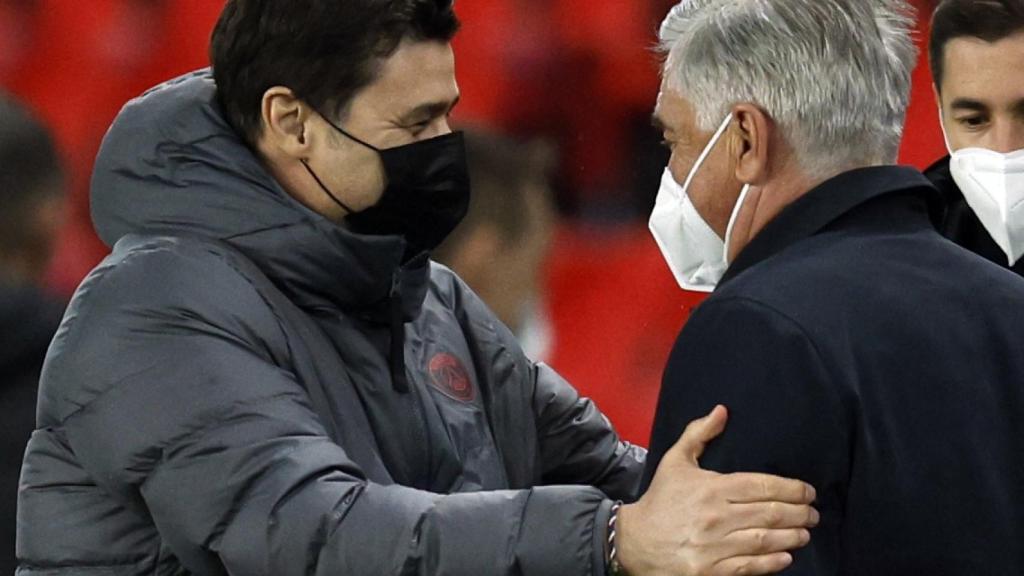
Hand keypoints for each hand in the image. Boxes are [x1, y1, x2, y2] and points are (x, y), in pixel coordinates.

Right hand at [616, 406, 817, 575]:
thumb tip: (722, 410)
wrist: (634, 541)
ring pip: (765, 540)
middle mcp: (717, 516)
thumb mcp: (674, 461)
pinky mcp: (711, 571)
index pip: (763, 485)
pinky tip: (785, 556)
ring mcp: (715, 546)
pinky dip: (772, 562)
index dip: (793, 489)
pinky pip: (750, 566)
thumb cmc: (660, 500)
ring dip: (792, 536)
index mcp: (712, 488)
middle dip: (800, 513)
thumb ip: (698, 434)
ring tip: (805, 533)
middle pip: (771, 513)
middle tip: (813, 514)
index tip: (809, 492)